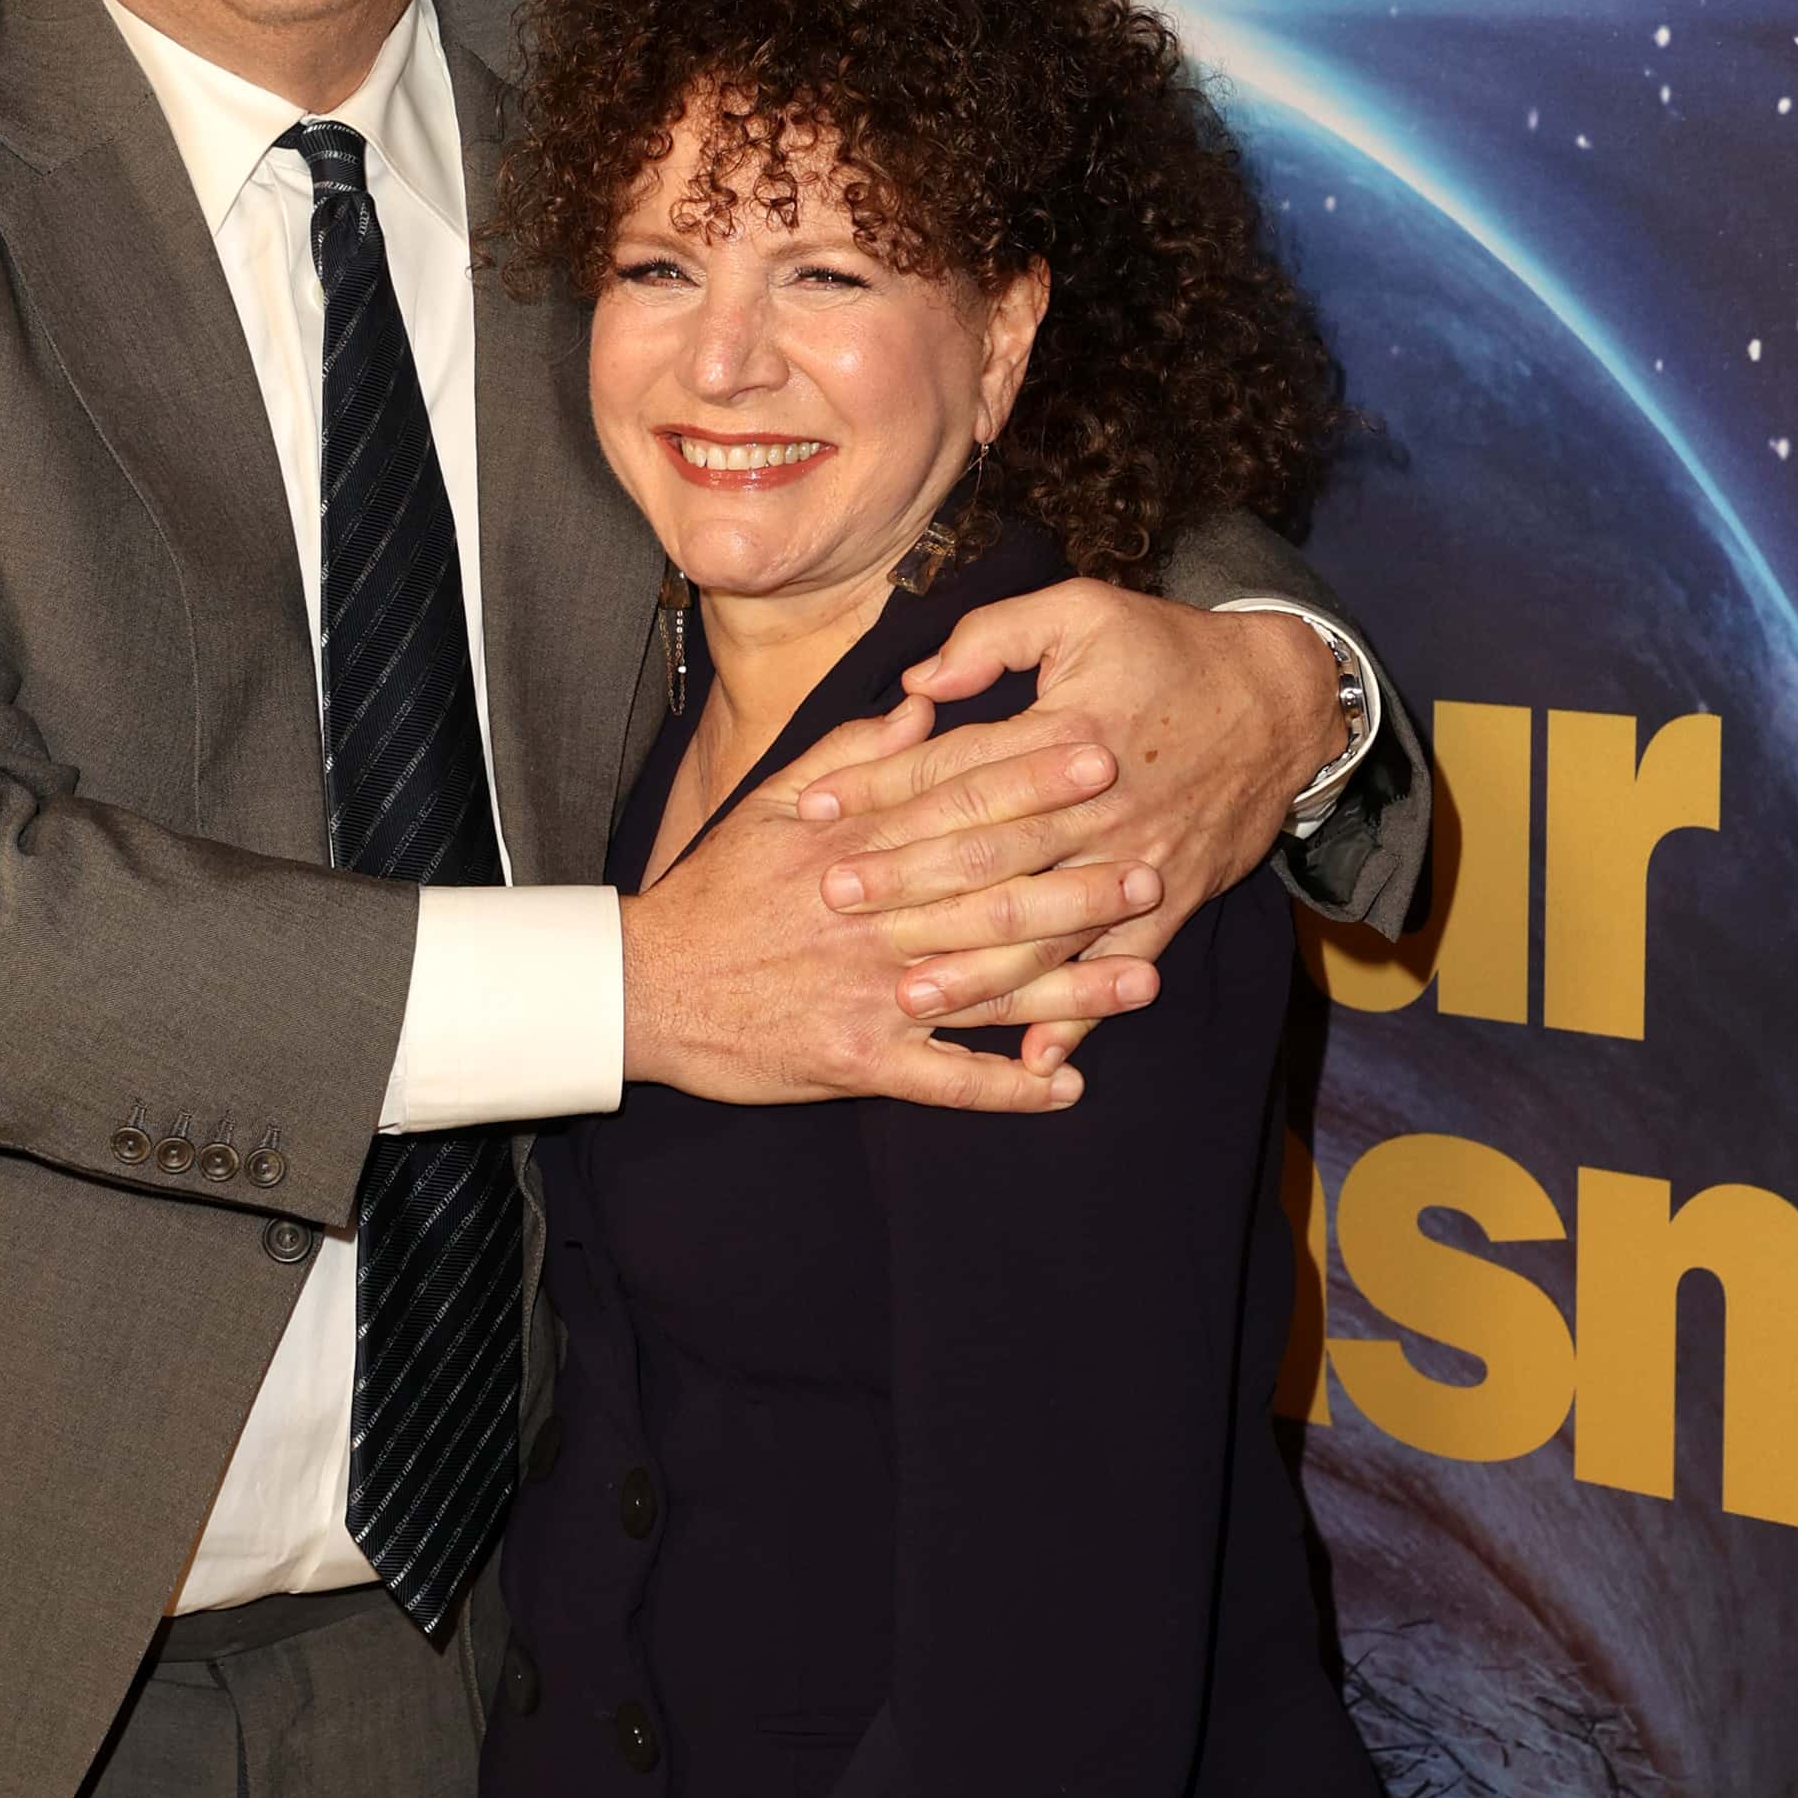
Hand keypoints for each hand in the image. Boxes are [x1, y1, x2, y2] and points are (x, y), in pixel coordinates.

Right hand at [622, 706, 1134, 1114]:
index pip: (960, 806)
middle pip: (992, 897)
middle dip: (1077, 884)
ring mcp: (871, 995)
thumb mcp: (772, 802)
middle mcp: (874, 919)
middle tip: (1152, 868)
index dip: (1035, 783)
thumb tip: (924, 710)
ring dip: (1071, 990)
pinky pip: (947, 1081)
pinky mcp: (859, 1062)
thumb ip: (853, 753)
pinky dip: (1007, 1087)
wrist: (645, 986)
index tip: (1102, 758)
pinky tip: (1066, 1086)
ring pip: (988, 989)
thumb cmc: (716, 891)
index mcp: (855, 848)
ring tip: (1145, 978)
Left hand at [788, 588, 1342, 1068]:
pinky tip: (1036, 1054)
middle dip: (904, 881)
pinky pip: (1117, 966)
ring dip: (977, 967)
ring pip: (1044, 926)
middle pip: (984, 854)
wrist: (1283, 700)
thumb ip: (992, 639)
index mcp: (1062, 734)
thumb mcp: (1081, 611)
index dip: (877, 787)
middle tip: (833, 902)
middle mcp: (1094, 808)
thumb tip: (918, 686)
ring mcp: (1134, 862)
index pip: (952, 768)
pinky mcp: (1171, 901)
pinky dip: (1082, 1015)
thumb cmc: (1170, 648)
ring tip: (909, 995)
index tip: (811, 810)